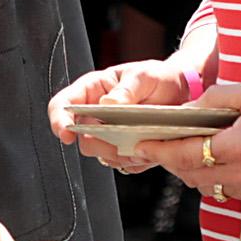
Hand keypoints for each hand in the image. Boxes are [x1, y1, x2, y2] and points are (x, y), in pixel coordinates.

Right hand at [50, 59, 202, 171]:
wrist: (181, 92)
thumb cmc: (157, 77)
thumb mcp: (144, 76)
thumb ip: (126, 90)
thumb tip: (106, 105)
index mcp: (92, 90)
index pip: (63, 105)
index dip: (59, 121)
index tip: (67, 134)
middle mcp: (95, 115)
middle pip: (82, 139)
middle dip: (101, 143)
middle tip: (123, 137)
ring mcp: (109, 135)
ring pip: (103, 155)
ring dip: (122, 153)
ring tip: (144, 138)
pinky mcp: (123, 150)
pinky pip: (123, 164)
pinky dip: (136, 160)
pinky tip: (150, 144)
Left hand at [121, 81, 240, 209]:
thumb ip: (214, 100)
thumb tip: (186, 110)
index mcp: (239, 148)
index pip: (187, 155)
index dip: (160, 151)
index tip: (141, 145)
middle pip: (191, 174)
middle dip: (172, 160)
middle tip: (157, 144)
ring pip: (206, 186)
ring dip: (191, 170)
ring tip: (185, 149)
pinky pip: (225, 191)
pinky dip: (213, 177)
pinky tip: (213, 159)